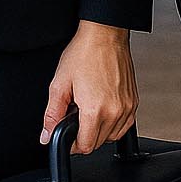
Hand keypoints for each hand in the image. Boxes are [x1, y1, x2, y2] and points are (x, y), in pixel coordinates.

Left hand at [40, 20, 137, 153]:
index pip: (85, 146)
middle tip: (75, 115)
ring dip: (98, 130)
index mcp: (95, 110)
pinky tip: (101, 109)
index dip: (72, 144)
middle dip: (83, 135)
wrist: (104, 35)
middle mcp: (114, 112)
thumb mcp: (59, 83)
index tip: (67, 135)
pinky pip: (123, 125)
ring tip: (88, 109)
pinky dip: (112, 124)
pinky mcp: (134, 102)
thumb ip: (52, 114)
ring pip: (111, 136)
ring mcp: (127, 108)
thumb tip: (46, 135)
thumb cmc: (84, 54)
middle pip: (98, 143)